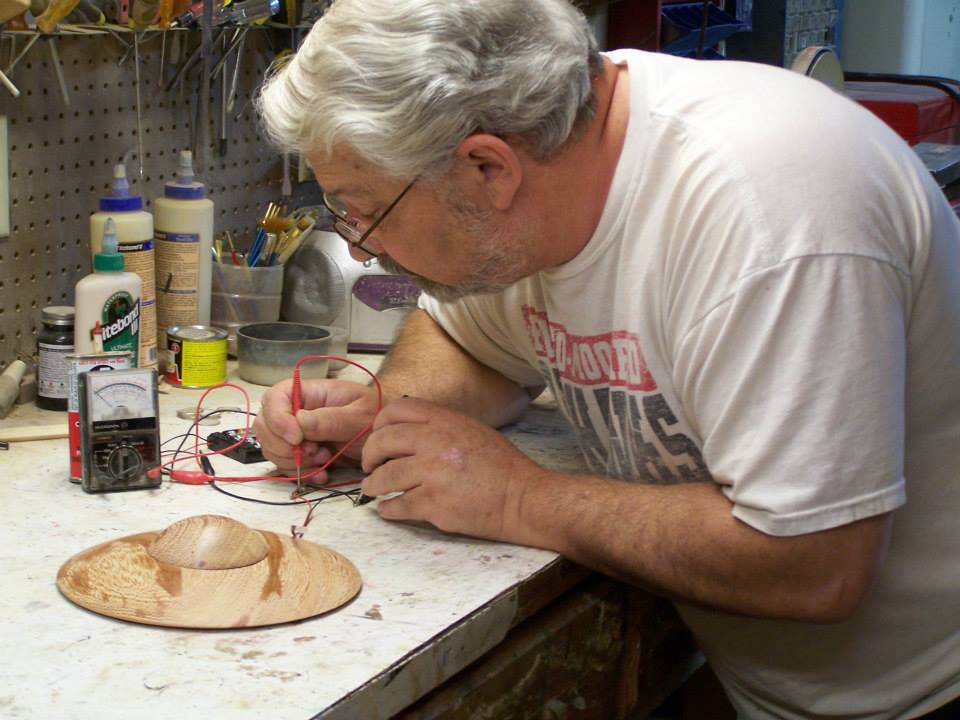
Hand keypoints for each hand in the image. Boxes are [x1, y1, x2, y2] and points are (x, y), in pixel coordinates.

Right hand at [254, 379, 380, 478]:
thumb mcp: (361, 414)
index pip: (275, 397)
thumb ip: (332, 419)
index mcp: (309, 392)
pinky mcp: (301, 454)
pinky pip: (286, 466)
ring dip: (294, 461)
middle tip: (314, 452)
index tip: (296, 438)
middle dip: (283, 445)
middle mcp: (296, 411)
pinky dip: (301, 474)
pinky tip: (323, 474)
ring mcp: (296, 433)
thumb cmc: (376, 416)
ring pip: (272, 449)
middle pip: (265, 425)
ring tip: (324, 460)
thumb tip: (300, 422)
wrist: (386, 437)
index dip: (277, 418)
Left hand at [360, 398, 544, 541]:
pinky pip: (397, 504)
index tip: (378, 437)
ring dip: (373, 484)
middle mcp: (434, 441)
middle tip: (370, 466)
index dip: (379, 424)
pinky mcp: (433, 503)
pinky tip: (387, 509)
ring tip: (372, 488)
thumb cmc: (501, 466)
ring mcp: (432, 473)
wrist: (522, 498)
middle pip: (382, 441)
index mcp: (445, 420)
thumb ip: (439, 427)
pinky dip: (387, 508)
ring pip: (384, 476)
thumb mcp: (471, 430)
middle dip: (369, 455)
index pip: (395, 410)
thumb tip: (406, 432)